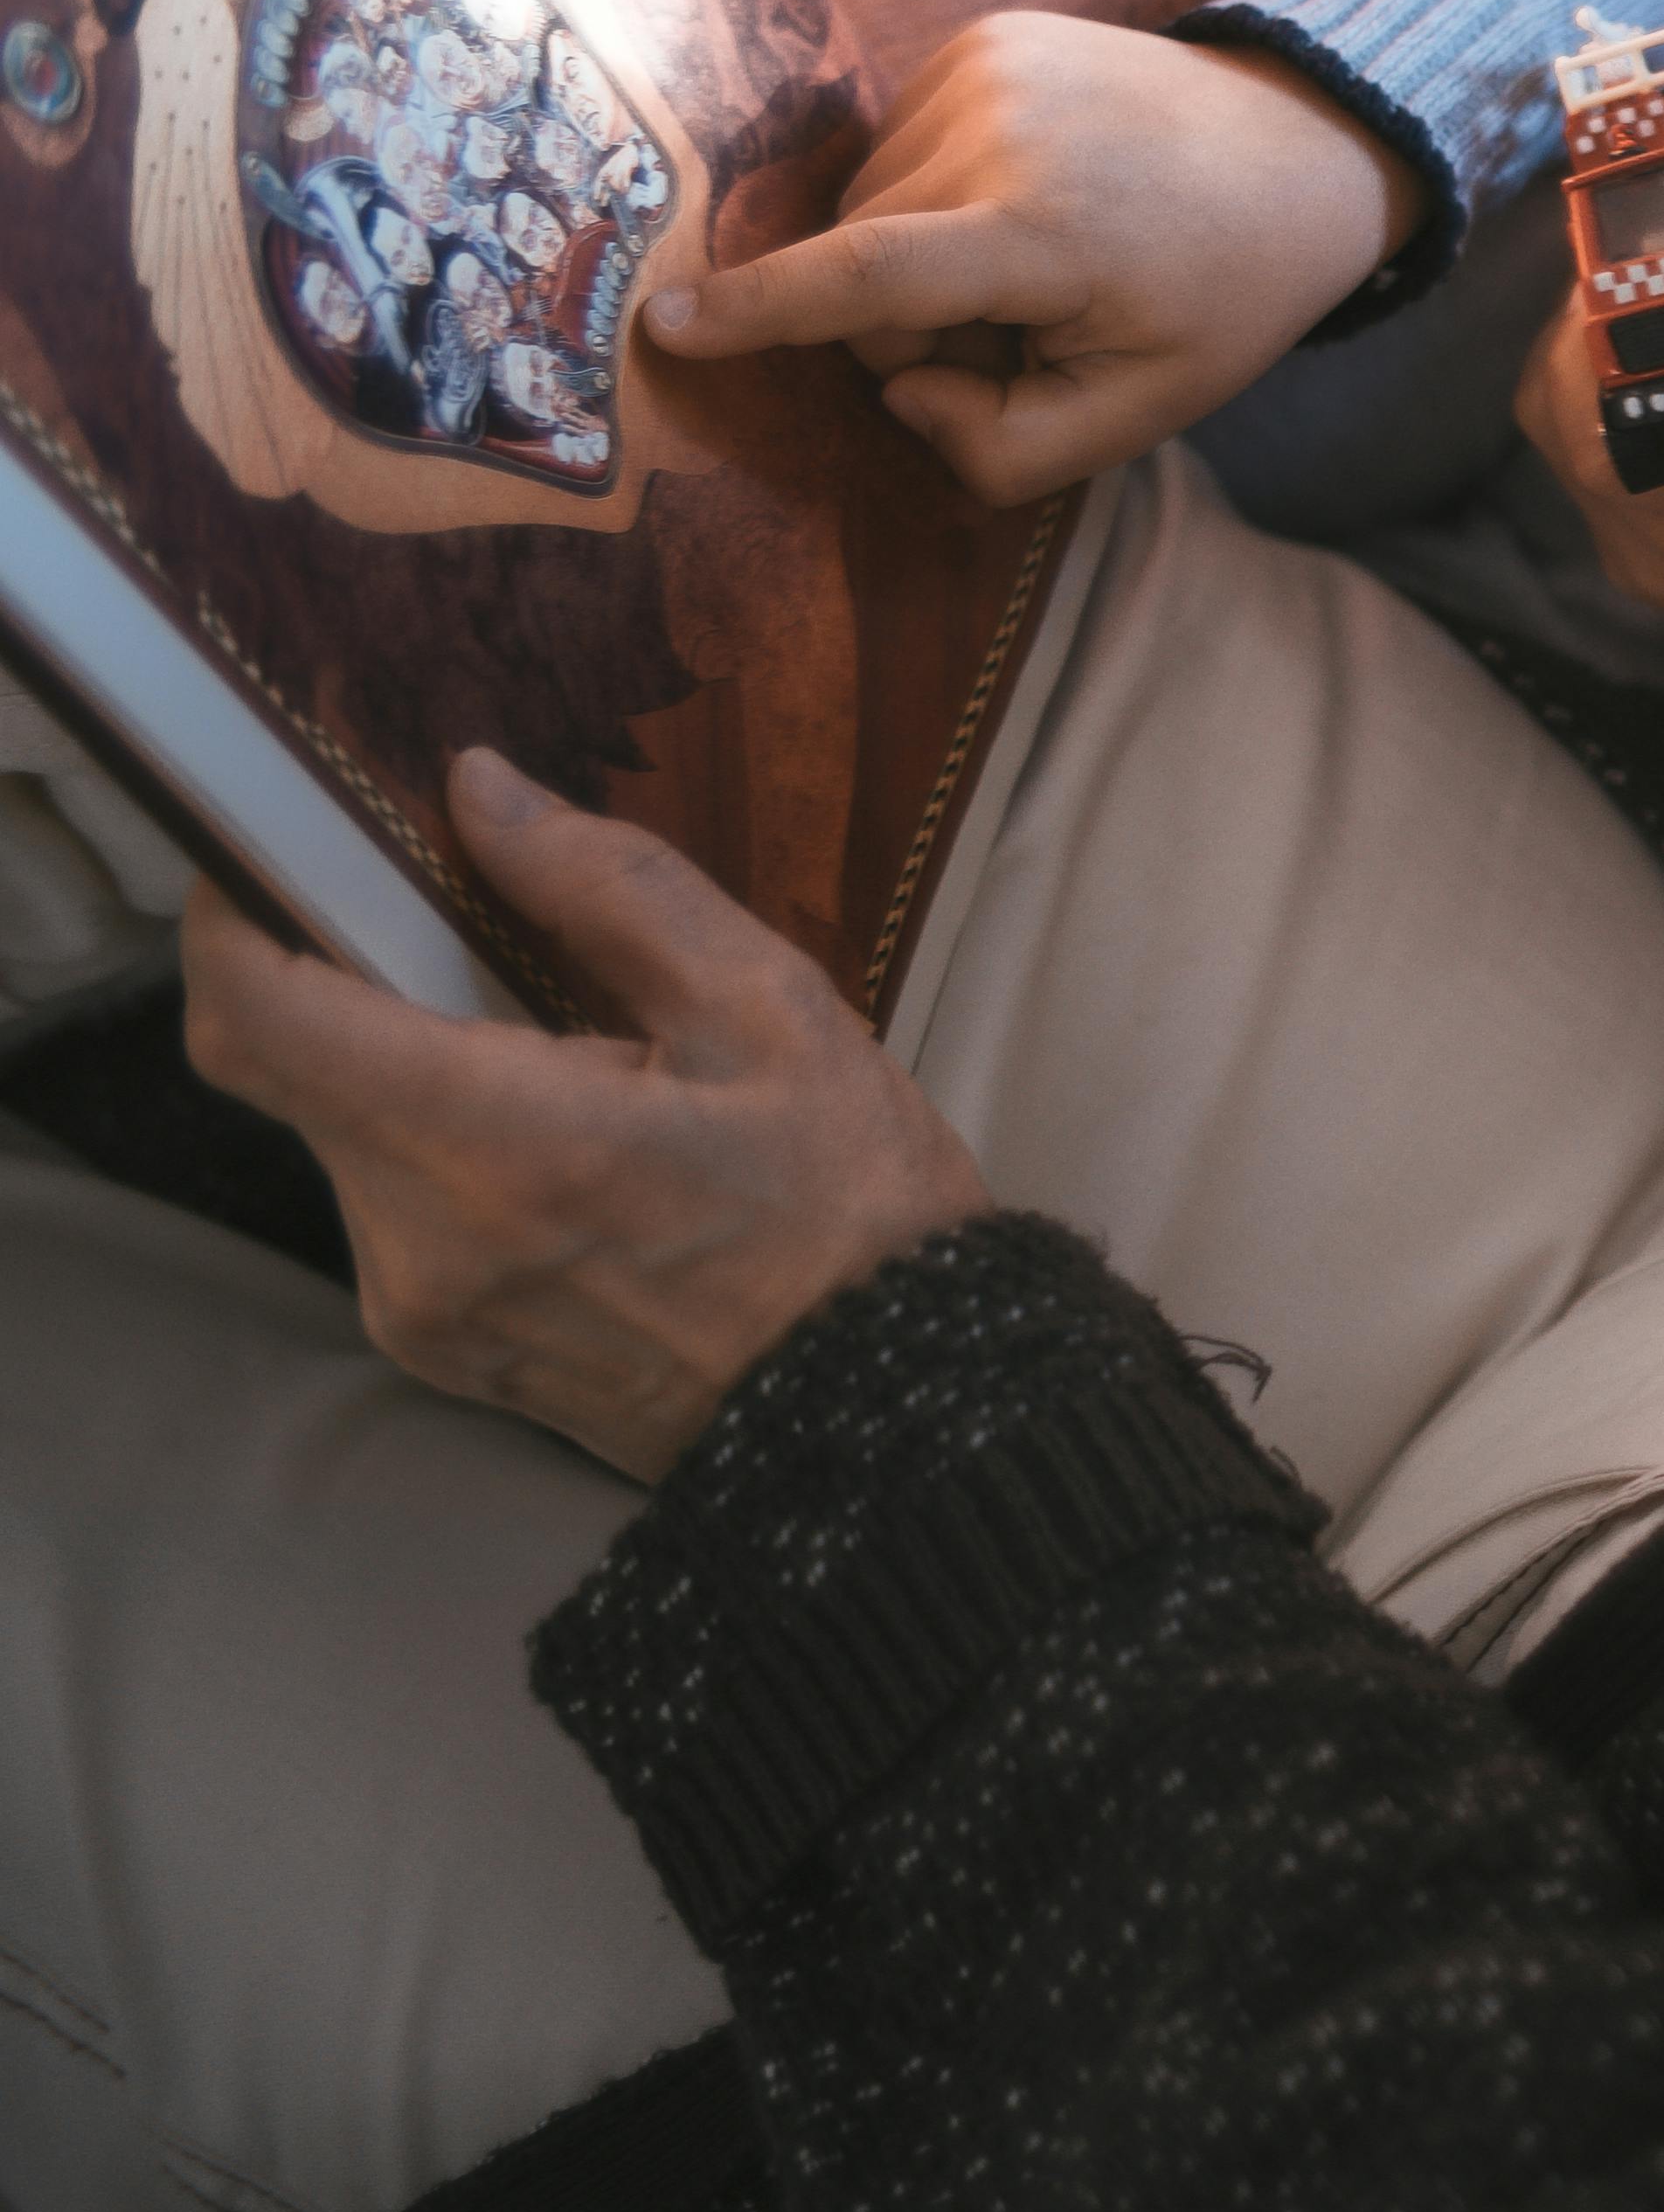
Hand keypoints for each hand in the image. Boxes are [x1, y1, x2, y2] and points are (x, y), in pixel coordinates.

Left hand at [181, 752, 990, 1481]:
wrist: (887, 1419)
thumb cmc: (852, 1211)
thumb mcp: (770, 1010)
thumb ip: (609, 889)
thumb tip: (475, 792)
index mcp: (498, 1144)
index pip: (256, 1017)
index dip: (228, 917)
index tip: (274, 855)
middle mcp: (419, 1241)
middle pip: (296, 1070)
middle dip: (365, 987)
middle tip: (485, 941)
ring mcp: (418, 1312)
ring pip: (349, 1137)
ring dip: (418, 1076)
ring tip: (573, 1066)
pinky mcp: (439, 1352)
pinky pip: (395, 1213)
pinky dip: (449, 1154)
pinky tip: (573, 1153)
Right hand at [650, 15, 1417, 505]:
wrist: (1301, 147)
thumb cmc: (1222, 295)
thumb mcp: (1144, 410)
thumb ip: (1005, 445)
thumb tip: (898, 393)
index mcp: (1043, 229)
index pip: (868, 278)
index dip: (761, 312)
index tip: (663, 330)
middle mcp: (998, 129)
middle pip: (866, 270)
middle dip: (926, 323)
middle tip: (1044, 320)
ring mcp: (983, 65)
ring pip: (872, 208)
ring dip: (931, 256)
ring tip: (1047, 252)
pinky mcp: (979, 37)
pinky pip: (900, 150)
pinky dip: (946, 193)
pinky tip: (1038, 193)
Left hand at [1515, 140, 1663, 739]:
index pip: (1620, 408)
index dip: (1602, 318)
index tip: (1642, 243)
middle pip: (1561, 410)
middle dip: (1579, 318)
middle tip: (1635, 249)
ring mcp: (1650, 567)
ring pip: (1555, 435)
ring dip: (1576, 356)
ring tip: (1632, 293)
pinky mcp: (1638, 568)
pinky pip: (1579, 469)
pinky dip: (1592, 404)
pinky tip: (1642, 359)